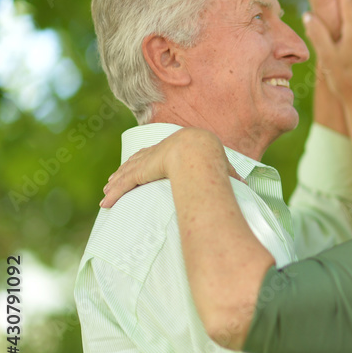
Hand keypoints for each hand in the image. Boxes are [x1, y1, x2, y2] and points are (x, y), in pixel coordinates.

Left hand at [99, 128, 242, 207]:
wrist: (200, 151)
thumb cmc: (213, 157)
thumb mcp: (222, 166)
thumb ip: (230, 175)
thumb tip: (246, 184)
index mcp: (175, 149)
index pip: (156, 155)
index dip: (147, 161)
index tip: (140, 166)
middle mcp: (157, 153)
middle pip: (136, 163)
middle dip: (125, 171)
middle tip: (115, 180)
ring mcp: (146, 162)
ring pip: (126, 174)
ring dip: (115, 183)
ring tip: (107, 191)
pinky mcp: (140, 172)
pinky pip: (123, 186)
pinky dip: (113, 195)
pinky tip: (105, 203)